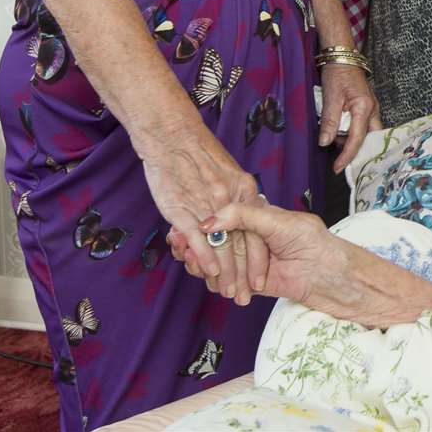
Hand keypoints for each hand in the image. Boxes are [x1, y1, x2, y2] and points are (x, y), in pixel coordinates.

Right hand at [139, 126, 270, 304]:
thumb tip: (241, 224)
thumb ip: (236, 200)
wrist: (173, 134)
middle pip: (242, 245)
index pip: (256, 234)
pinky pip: (202, 238)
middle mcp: (233, 200)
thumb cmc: (198, 153)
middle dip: (242, 275)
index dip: (257, 261)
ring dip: (224, 273)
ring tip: (226, 292)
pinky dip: (206, 257)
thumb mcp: (228, 175)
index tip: (258, 282)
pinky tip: (209, 273)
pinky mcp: (188, 209)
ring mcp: (211, 205)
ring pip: (223, 246)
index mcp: (246, 191)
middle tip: (242, 297)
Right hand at [170, 199, 356, 318]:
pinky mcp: (256, 284)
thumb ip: (247, 217)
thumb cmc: (317, 244)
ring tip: (186, 258)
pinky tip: (201, 275)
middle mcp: (258, 238)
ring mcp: (256, 262)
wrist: (338, 282)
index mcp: (264, 217)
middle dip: (198, 241)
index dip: (206, 221)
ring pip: (222, 260)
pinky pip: (229, 281)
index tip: (184, 222)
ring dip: (202, 260)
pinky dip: (214, 279)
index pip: (228, 217)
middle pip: (220, 239)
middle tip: (177, 242)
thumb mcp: (281, 224)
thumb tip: (211, 219)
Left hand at [320, 60, 380, 169]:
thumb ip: (330, 121)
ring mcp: (372, 108)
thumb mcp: (330, 98)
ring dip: (352, 139)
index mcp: (364, 108)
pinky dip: (352, 131)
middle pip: (369, 139)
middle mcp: (373, 109)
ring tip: (335, 138)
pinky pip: (363, 125)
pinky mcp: (368, 106)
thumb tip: (325, 143)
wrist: (343, 56)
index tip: (337, 168)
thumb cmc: (337, 74)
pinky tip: (340, 130)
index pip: (357, 139)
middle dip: (356, 150)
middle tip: (340, 159)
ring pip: (367, 133)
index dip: (347, 156)